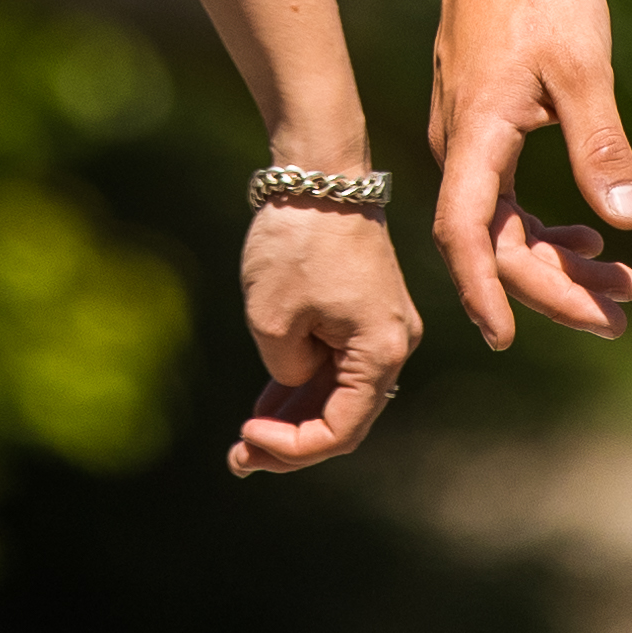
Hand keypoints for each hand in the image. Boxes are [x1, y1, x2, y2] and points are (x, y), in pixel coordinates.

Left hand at [227, 199, 423, 474]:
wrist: (318, 171)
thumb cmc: (296, 241)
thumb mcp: (272, 320)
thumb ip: (284, 372)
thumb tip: (295, 384)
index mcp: (381, 352)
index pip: (340, 430)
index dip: (292, 448)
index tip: (243, 435)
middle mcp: (393, 345)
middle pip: (343, 418)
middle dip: (290, 444)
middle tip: (238, 461)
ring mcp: (380, 328)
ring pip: (337, 394)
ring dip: (294, 419)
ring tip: (244, 443)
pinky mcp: (362, 312)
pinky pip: (335, 365)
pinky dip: (301, 387)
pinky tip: (263, 409)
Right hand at [425, 0, 631, 349]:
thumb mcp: (582, 67)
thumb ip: (601, 146)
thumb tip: (629, 221)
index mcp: (474, 132)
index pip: (464, 231)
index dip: (482, 289)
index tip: (505, 337)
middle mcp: (458, 141)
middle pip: (492, 240)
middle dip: (553, 286)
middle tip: (621, 315)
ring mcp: (466, 133)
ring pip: (501, 220)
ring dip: (556, 259)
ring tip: (621, 285)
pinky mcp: (480, 121)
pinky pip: (502, 194)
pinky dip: (543, 223)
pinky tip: (589, 232)